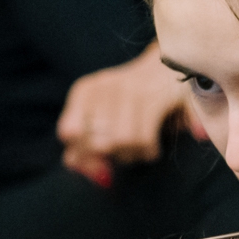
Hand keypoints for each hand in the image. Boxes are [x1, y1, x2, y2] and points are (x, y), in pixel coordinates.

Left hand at [57, 46, 191, 184]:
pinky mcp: (155, 97)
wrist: (169, 66)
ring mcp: (130, 88)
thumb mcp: (100, 118)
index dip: (81, 153)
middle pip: (95, 142)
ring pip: (121, 141)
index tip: (98, 159)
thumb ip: (83, 147)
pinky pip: (144, 138)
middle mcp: (105, 86)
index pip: (68, 132)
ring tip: (136, 151)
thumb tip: (91, 172)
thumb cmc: (130, 103)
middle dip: (109, 157)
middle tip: (120, 154)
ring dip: (131, 156)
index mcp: (86, 90)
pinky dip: (147, 152)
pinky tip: (151, 148)